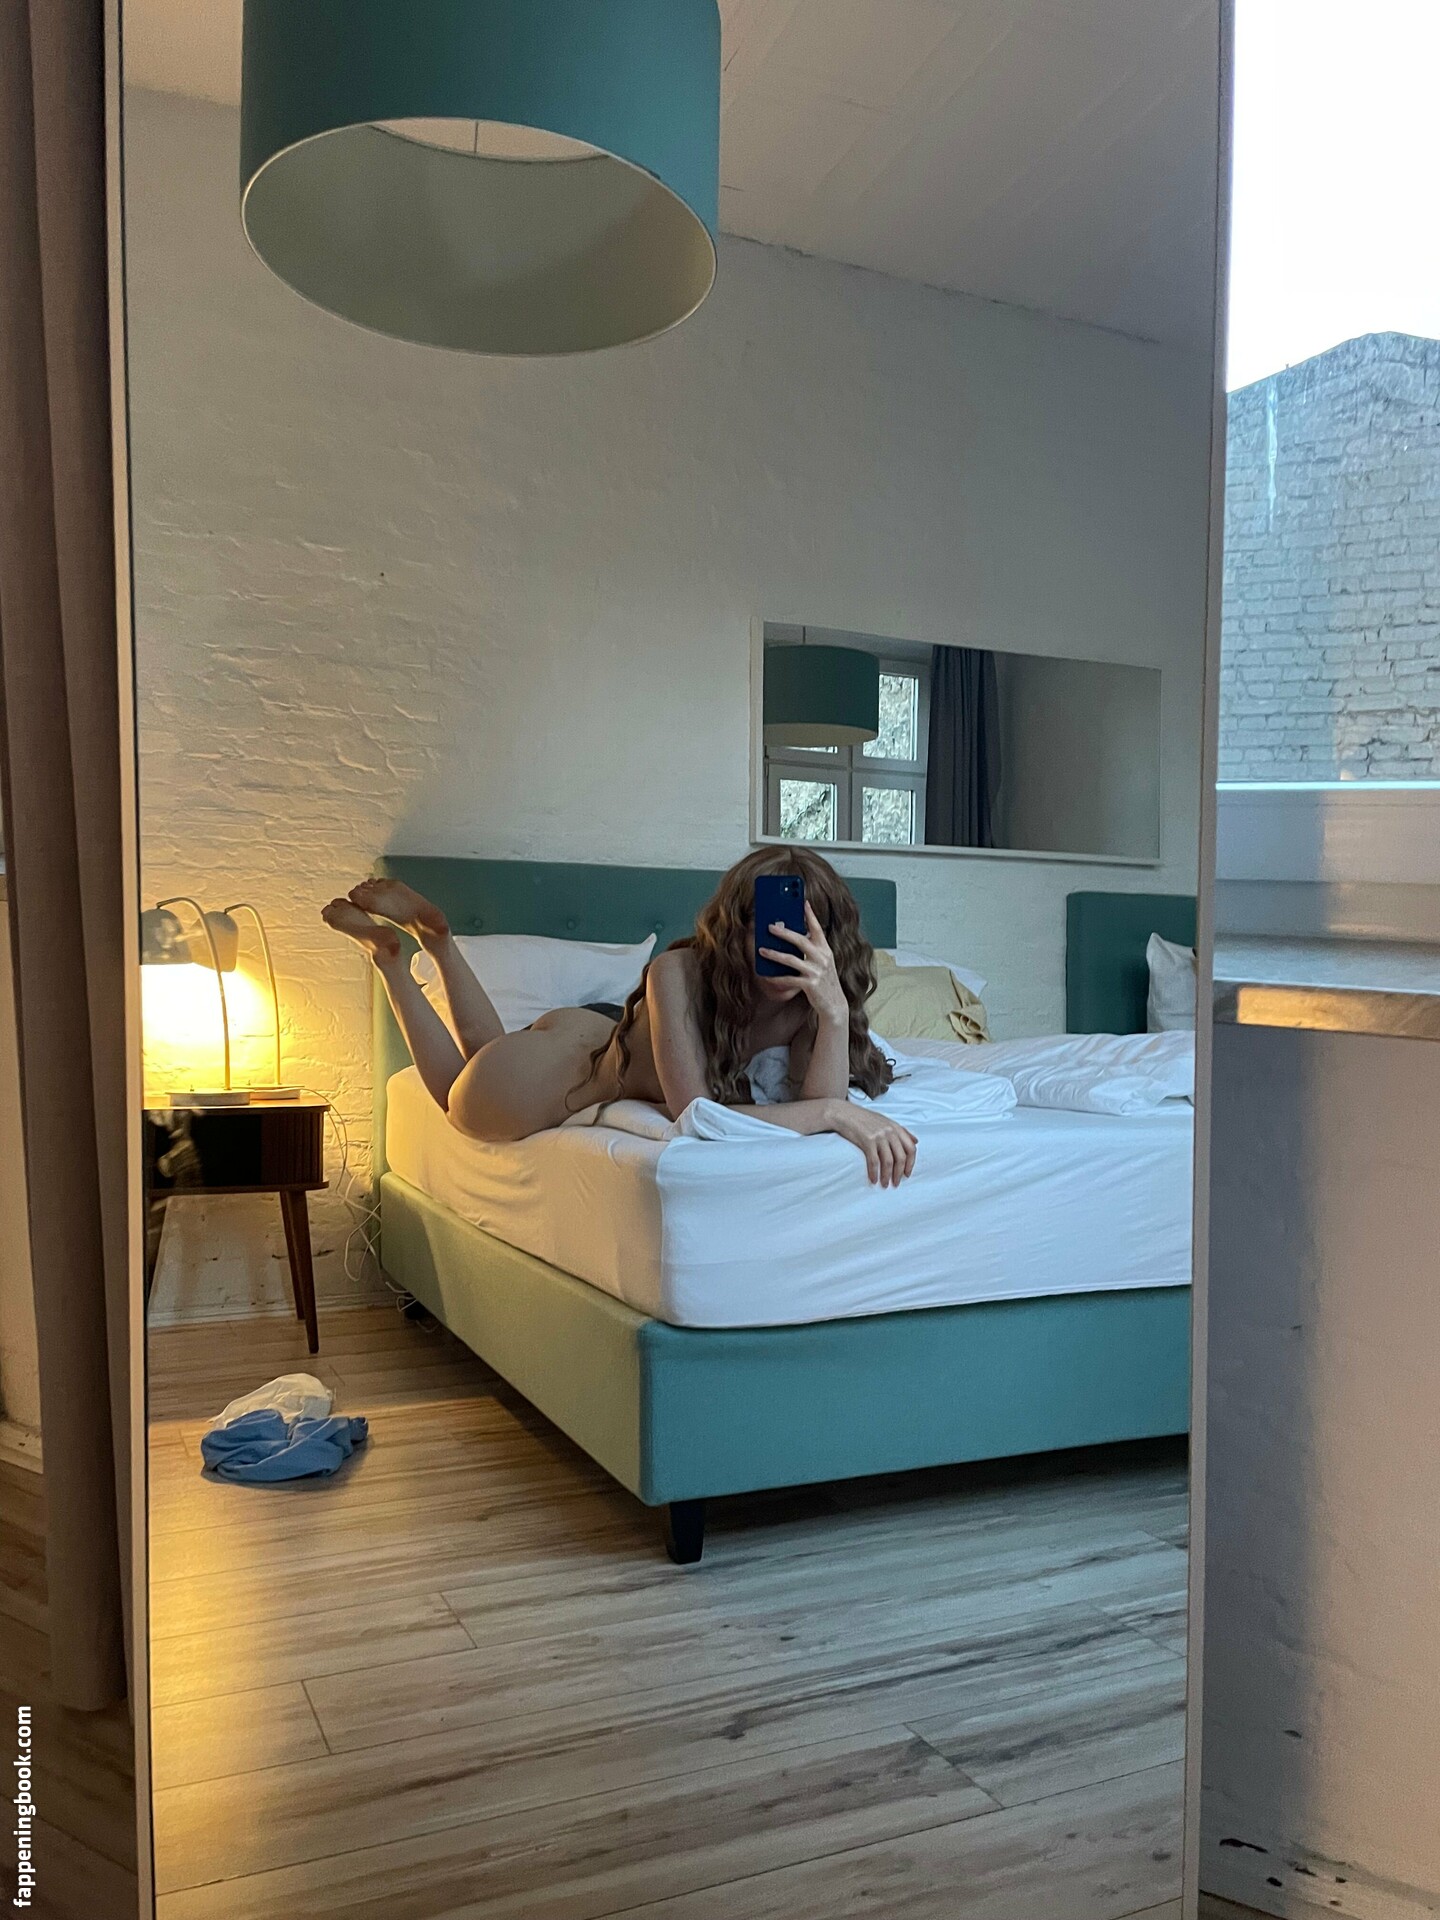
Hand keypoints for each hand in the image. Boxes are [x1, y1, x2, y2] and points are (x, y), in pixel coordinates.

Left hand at [759, 902, 848, 1023]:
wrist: (834, 1003)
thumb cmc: (824, 980)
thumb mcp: (822, 962)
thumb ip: (812, 949)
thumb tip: (794, 935)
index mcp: (826, 950)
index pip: (818, 929)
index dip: (810, 915)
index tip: (803, 903)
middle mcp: (822, 958)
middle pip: (801, 941)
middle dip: (784, 932)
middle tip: (770, 927)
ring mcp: (816, 972)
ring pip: (791, 959)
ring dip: (774, 954)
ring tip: (762, 950)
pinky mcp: (810, 985)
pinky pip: (789, 979)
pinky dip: (776, 977)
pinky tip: (766, 975)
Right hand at [824, 1100, 917, 1186]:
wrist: (844, 1113)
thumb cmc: (864, 1118)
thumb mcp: (886, 1121)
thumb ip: (901, 1131)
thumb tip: (916, 1141)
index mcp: (896, 1128)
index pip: (911, 1148)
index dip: (911, 1163)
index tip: (907, 1174)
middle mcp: (890, 1132)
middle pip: (901, 1157)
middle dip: (899, 1173)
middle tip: (896, 1183)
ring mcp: (879, 1136)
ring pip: (888, 1161)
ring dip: (887, 1176)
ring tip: (884, 1184)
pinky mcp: (867, 1141)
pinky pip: (874, 1161)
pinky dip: (874, 1173)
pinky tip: (873, 1180)